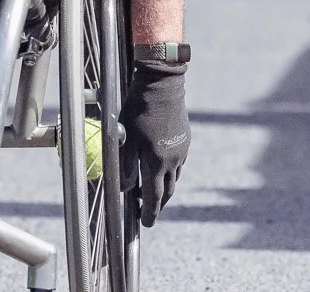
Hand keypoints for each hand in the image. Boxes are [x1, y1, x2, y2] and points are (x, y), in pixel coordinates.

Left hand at [122, 61, 188, 222]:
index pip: (154, 197)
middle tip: (147, 209)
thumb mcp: (125, 136)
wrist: (163, 84)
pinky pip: (178, 162)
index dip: (149, 213)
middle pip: (167, 191)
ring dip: (164, 186)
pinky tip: (161, 164)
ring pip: (174, 177)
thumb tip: (124, 188)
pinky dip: (169, 170)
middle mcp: (173, 160)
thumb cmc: (138, 108)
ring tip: (152, 188)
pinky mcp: (185, 139)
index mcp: (157, 162)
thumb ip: (125, 165)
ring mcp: (182, 150)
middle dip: (158, 203)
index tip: (146, 224)